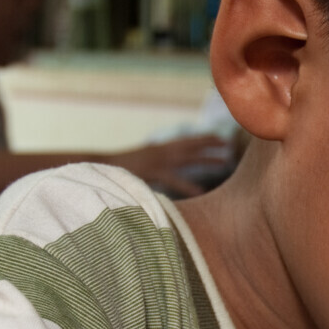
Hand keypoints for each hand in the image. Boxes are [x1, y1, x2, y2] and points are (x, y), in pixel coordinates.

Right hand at [114, 133, 232, 195]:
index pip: (185, 140)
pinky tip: (200, 192)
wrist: (99, 165)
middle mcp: (161, 151)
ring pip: (187, 158)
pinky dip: (187, 185)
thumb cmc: (120, 167)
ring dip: (206, 158)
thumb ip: (156, 161)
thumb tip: (163, 163)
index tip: (220, 137)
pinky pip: (173, 179)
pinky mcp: (152, 172)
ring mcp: (158, 160)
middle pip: (190, 145)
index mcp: (159, 148)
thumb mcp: (142, 162)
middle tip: (228, 144)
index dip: (203, 138)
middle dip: (209, 143)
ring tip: (225, 161)